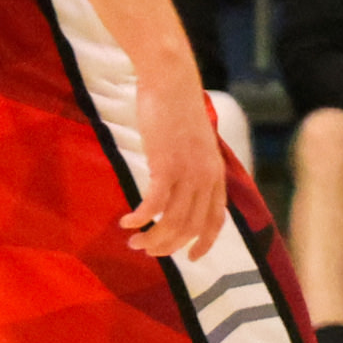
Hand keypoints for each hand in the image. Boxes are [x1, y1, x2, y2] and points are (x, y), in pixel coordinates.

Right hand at [122, 79, 229, 260]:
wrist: (172, 84)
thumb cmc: (178, 111)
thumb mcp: (195, 145)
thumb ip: (192, 168)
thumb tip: (177, 188)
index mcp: (215, 174)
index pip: (215, 220)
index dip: (204, 243)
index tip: (191, 258)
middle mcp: (206, 178)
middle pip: (190, 227)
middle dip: (168, 246)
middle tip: (146, 250)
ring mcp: (187, 173)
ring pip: (172, 221)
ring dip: (151, 238)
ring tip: (133, 241)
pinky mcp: (165, 166)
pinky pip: (154, 204)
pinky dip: (140, 219)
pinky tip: (127, 222)